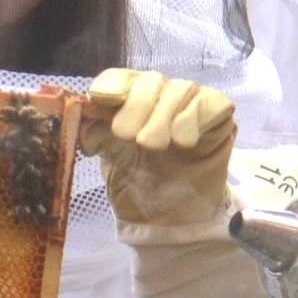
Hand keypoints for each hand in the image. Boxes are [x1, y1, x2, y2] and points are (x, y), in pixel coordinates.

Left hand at [81, 68, 236, 228]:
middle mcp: (161, 96)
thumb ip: (95, 133)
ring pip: (180, 89)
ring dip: (163, 116)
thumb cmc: (139, 185)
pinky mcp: (219, 115)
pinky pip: (212, 102)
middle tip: (127, 137)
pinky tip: (184, 142)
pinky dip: (194, 118)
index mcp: (131, 101)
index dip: (112, 84)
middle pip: (150, 80)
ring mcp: (192, 103)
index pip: (121, 77)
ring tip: (152, 147)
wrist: (171, 219)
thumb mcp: (110, 159)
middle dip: (137, 106)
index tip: (102, 99)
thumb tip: (79, 114)